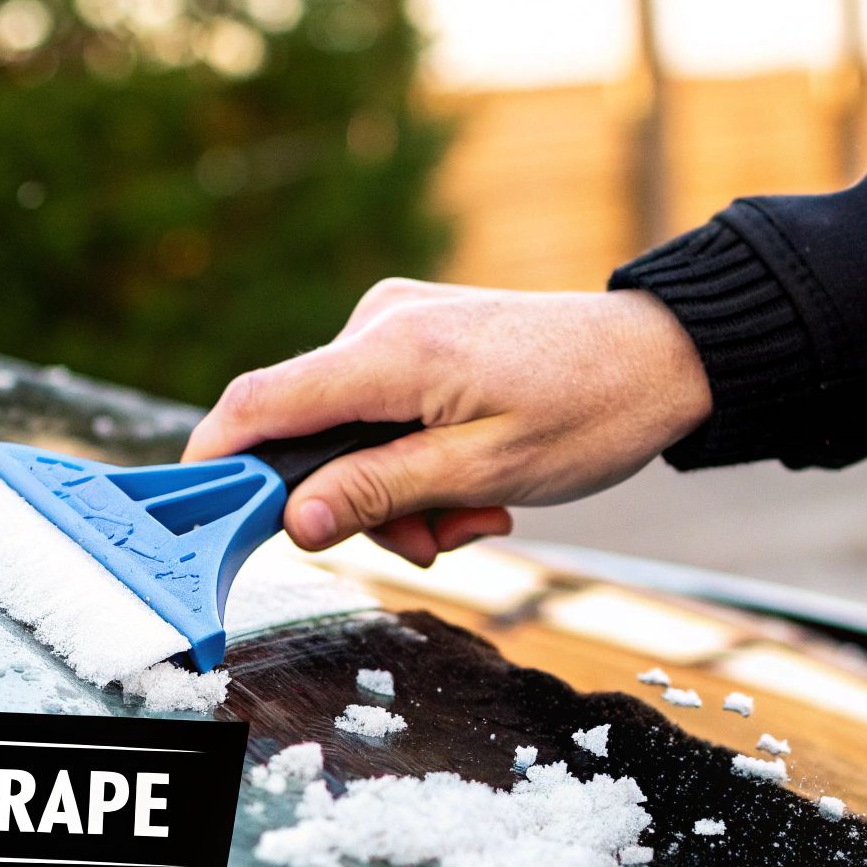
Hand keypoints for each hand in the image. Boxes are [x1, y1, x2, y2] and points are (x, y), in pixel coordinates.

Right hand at [183, 279, 711, 565]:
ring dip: (397, 490)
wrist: (664, 355)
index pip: (259, 403)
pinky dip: (413, 457)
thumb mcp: (486, 471)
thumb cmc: (593, 410)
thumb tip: (295, 520)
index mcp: (391, 352)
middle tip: (436, 542)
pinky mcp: (416, 335)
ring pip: (348, 432)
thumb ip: (382, 492)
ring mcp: (397, 324)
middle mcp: (380, 323)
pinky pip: (380, 411)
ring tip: (477, 513)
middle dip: (358, 503)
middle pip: (307, 433)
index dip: (215, 462)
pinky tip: (474, 479)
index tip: (201, 517)